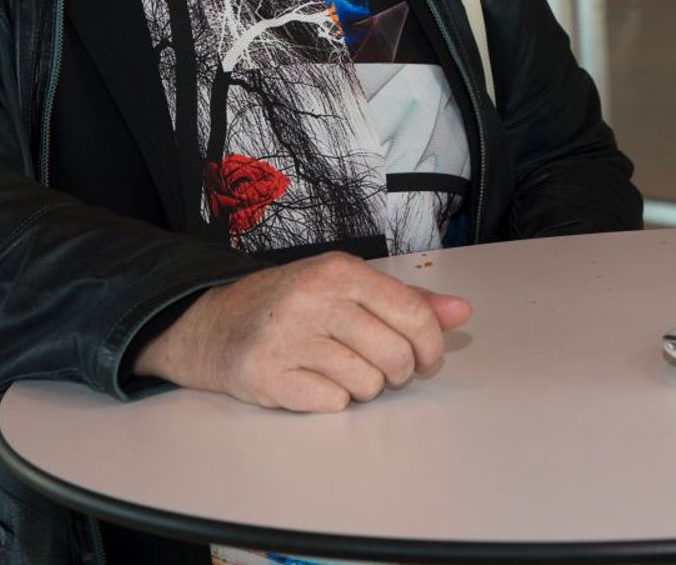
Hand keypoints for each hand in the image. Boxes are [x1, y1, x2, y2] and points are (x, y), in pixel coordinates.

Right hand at [135, 251, 472, 411]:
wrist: (214, 323)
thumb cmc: (292, 304)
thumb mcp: (347, 287)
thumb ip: (407, 300)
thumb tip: (462, 312)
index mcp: (340, 271)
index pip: (413, 314)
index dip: (431, 346)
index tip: (428, 360)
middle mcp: (313, 299)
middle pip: (394, 355)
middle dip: (399, 373)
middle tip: (385, 370)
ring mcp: (287, 338)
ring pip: (366, 384)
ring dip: (364, 387)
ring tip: (342, 371)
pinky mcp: (265, 376)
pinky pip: (332, 404)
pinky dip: (332, 401)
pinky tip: (313, 382)